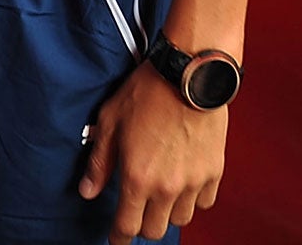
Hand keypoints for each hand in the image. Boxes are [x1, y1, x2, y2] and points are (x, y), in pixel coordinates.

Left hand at [81, 65, 226, 242]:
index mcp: (137, 177)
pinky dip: (194, 198)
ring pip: (180, 218)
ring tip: (160, 191)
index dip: (118, 238)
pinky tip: (184, 181)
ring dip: (168, 211)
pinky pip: (204, 202)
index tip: (116, 239)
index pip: (127, 226)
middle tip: (137, 208)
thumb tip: (88, 190)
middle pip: (155, 230)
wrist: (188, 74)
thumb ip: (99, 161)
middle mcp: (167, 186)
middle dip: (142, 224)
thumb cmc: (148, 92)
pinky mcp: (214, 171)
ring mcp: (193, 181)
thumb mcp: (110, 121)